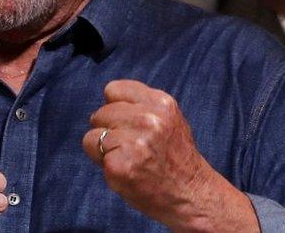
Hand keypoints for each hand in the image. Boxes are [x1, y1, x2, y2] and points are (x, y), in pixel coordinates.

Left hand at [82, 80, 257, 231]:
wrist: (192, 196)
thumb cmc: (175, 159)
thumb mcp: (168, 120)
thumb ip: (141, 106)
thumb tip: (107, 102)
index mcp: (161, 103)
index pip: (113, 89)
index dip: (115, 108)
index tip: (127, 124)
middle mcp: (149, 119)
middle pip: (100, 113)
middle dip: (108, 130)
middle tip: (129, 148)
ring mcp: (134, 143)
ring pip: (92, 135)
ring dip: (104, 150)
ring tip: (129, 161)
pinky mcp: (120, 166)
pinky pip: (94, 155)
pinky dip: (105, 166)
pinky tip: (127, 173)